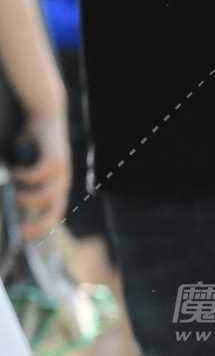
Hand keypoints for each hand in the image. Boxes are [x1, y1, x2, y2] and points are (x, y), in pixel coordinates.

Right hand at [9, 113, 69, 239]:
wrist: (45, 117)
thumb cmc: (32, 145)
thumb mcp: (26, 170)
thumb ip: (21, 187)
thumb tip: (9, 206)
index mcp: (57, 188)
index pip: (53, 216)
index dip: (40, 230)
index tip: (23, 238)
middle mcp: (63, 183)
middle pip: (54, 212)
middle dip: (37, 225)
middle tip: (20, 232)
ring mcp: (62, 173)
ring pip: (45, 196)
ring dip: (26, 199)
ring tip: (12, 194)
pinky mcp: (56, 159)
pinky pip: (39, 176)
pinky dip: (25, 177)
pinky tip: (15, 172)